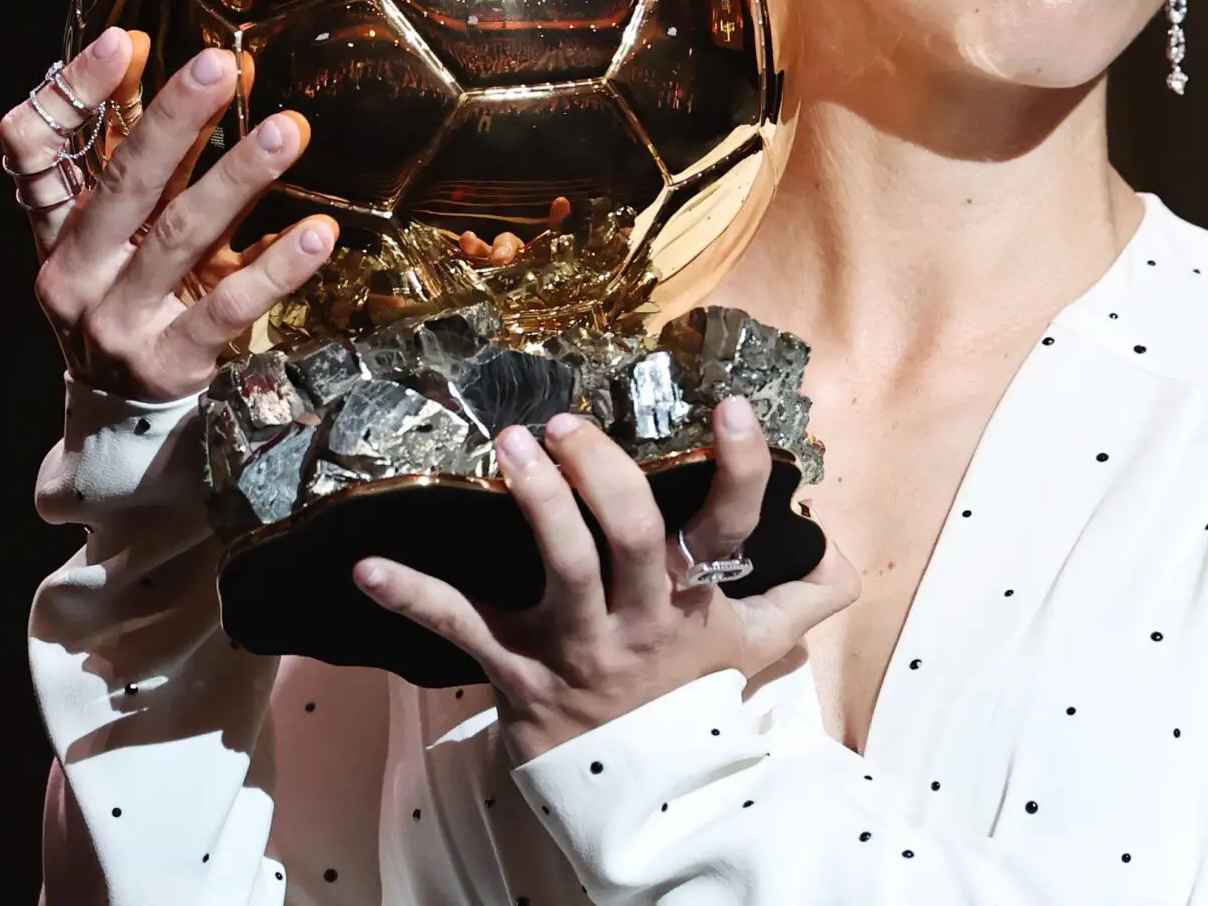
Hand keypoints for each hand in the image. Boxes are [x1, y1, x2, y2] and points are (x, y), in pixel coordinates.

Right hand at [0, 27, 339, 400]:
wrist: (122, 429)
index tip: (126, 41)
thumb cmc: (133, 304)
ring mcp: (118, 322)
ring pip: (179, 237)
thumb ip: (151, 161)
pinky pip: (228, 308)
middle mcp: (75, 273)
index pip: (33, 149)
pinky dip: (275, 268)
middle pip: (120, 184)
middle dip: (172, 120)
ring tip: (288, 131)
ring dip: (237, 178)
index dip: (73, 93)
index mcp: (55, 232)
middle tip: (220, 66)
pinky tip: (317, 235)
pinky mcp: (169, 361)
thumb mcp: (125, 238)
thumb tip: (202, 64)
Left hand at [354, 395, 861, 761]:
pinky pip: (461, 629)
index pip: (730, 528)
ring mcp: (577, 646)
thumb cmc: (690, 703)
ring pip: (561, 566)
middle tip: (568, 423)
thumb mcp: (753, 650)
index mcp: (693, 601)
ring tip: (510, 443)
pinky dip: (411, 597)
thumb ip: (802, 597)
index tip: (733, 408)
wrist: (640, 799)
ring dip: (535, 501)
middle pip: (630, 537)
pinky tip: (366, 566)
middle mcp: (639, 618)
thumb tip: (841, 554)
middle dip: (602, 474)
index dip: (739, 470)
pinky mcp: (518, 670)